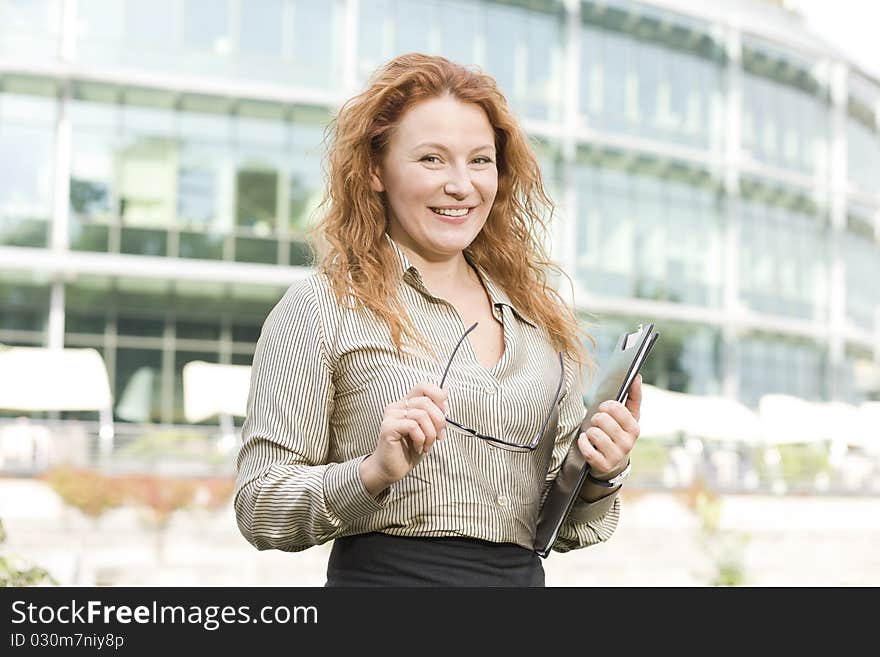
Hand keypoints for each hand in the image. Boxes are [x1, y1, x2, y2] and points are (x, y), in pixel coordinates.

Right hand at [360, 382, 447, 496]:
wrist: (392, 469)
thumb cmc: (410, 450)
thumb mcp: (429, 429)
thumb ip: (435, 411)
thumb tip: (446, 390)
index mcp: (406, 403)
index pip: (423, 386)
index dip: (438, 396)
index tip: (445, 413)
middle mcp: (397, 406)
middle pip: (426, 401)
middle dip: (439, 421)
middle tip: (440, 437)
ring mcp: (391, 415)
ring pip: (421, 414)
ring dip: (431, 434)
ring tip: (427, 445)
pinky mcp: (388, 427)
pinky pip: (413, 426)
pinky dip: (421, 439)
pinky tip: (419, 447)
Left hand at [577, 374, 641, 484]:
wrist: (614, 463)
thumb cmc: (618, 433)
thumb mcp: (628, 417)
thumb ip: (633, 396)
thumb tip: (636, 376)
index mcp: (634, 428)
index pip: (616, 408)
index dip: (606, 406)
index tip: (605, 409)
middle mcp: (628, 443)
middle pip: (602, 419)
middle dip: (596, 418)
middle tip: (598, 423)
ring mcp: (615, 455)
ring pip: (593, 433)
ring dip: (589, 431)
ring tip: (594, 434)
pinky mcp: (602, 465)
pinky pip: (587, 449)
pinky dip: (583, 442)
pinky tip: (586, 441)